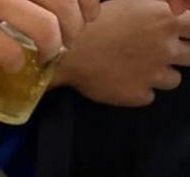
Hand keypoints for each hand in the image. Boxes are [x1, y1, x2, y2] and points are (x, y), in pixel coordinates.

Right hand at [0, 0, 100, 68]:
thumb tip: (53, 2)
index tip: (88, 12)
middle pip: (67, 3)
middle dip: (75, 28)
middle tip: (67, 40)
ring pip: (48, 28)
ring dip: (53, 48)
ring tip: (47, 55)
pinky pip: (11, 52)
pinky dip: (18, 63)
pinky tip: (15, 65)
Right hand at [55, 0, 189, 104]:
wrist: (70, 51)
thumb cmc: (99, 20)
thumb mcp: (136, 2)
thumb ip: (162, 10)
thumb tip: (178, 15)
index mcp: (169, 20)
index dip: (189, 33)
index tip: (180, 35)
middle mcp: (166, 48)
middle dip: (180, 53)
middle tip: (158, 51)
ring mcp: (153, 75)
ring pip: (174, 80)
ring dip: (162, 74)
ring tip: (140, 67)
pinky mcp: (138, 95)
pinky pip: (150, 96)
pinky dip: (141, 90)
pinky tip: (125, 80)